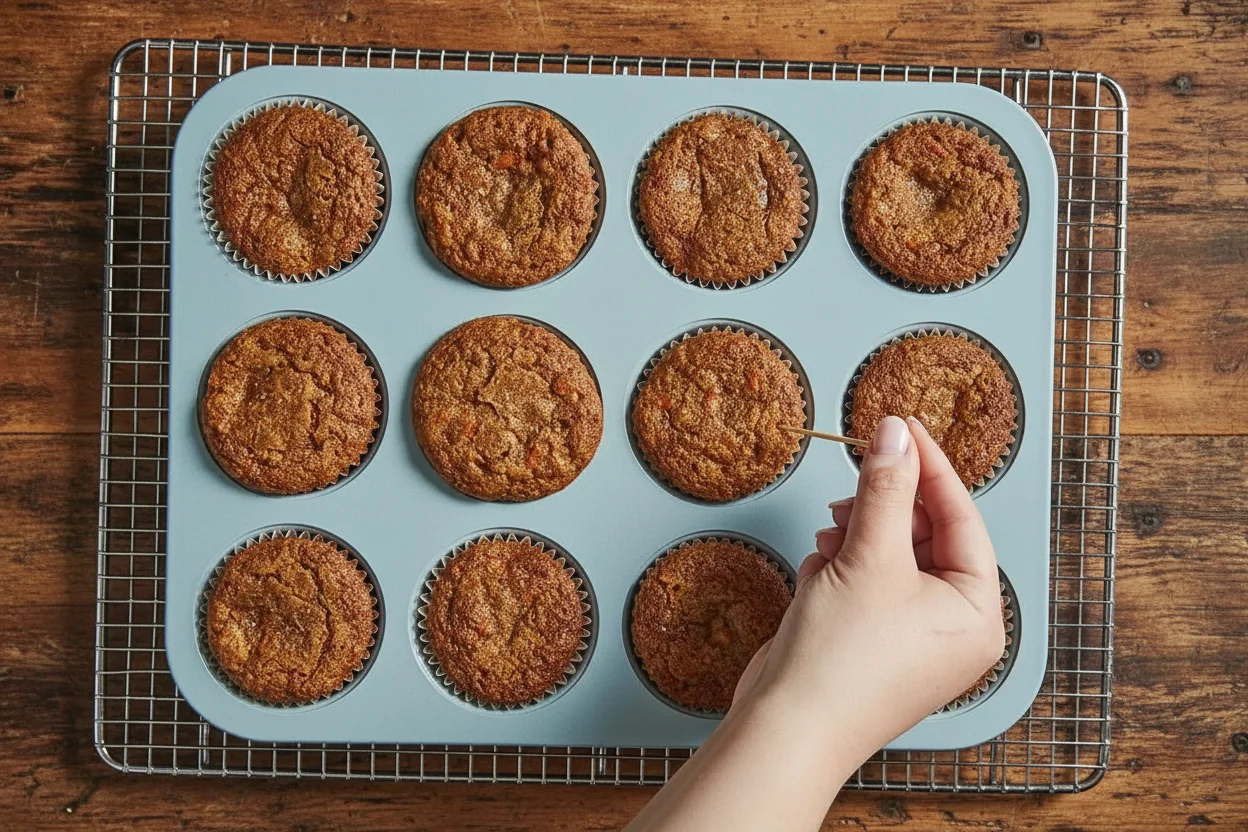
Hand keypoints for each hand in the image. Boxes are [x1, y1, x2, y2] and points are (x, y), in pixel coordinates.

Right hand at [733, 415, 1005, 761]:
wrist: (785, 729)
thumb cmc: (840, 664)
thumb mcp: (868, 556)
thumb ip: (885, 488)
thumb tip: (895, 434)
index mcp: (976, 614)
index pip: (962, 518)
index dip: (930, 466)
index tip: (902, 426)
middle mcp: (951, 628)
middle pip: (926, 535)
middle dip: (884, 508)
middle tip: (857, 476)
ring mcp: (909, 637)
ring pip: (890, 555)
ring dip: (857, 537)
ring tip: (831, 538)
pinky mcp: (870, 641)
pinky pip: (864, 582)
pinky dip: (840, 568)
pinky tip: (819, 572)